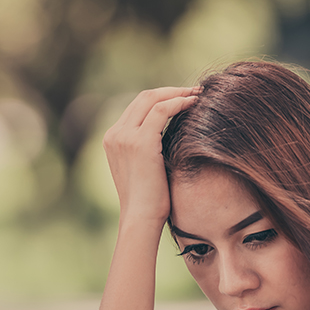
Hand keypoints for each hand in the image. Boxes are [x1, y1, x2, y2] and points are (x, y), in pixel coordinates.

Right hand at [101, 86, 199, 224]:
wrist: (141, 218)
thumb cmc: (148, 201)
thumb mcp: (143, 168)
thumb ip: (148, 148)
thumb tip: (171, 135)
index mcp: (112, 139)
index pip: (136, 107)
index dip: (161, 98)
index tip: (182, 98)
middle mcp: (114, 134)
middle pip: (143, 97)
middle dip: (170, 91)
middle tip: (193, 92)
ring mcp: (125, 136)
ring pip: (152, 99)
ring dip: (177, 93)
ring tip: (198, 95)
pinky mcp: (140, 141)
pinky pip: (162, 110)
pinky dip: (179, 102)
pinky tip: (195, 104)